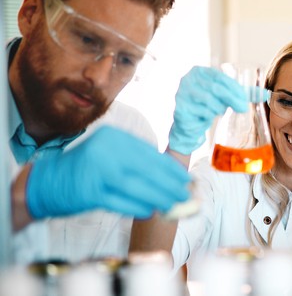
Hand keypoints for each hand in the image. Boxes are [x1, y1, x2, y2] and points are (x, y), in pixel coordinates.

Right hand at [26, 126, 191, 218]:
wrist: (46, 181)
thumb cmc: (85, 169)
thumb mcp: (110, 154)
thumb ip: (136, 161)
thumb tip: (172, 176)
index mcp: (114, 137)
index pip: (151, 153)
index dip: (171, 169)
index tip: (187, 179)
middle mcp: (106, 149)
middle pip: (147, 170)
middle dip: (170, 185)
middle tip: (186, 195)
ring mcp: (97, 170)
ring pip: (137, 187)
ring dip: (159, 198)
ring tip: (173, 206)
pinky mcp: (90, 192)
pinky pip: (121, 202)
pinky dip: (138, 208)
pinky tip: (149, 212)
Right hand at [168, 66, 248, 154]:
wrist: (188, 125)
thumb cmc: (208, 106)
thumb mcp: (225, 96)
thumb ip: (244, 94)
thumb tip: (266, 94)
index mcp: (199, 71)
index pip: (220, 76)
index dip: (234, 87)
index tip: (245, 98)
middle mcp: (188, 80)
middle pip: (215, 88)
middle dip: (232, 98)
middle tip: (243, 108)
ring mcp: (182, 94)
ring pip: (209, 100)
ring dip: (220, 108)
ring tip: (221, 111)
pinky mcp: (181, 109)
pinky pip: (201, 112)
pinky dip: (209, 116)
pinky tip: (209, 116)